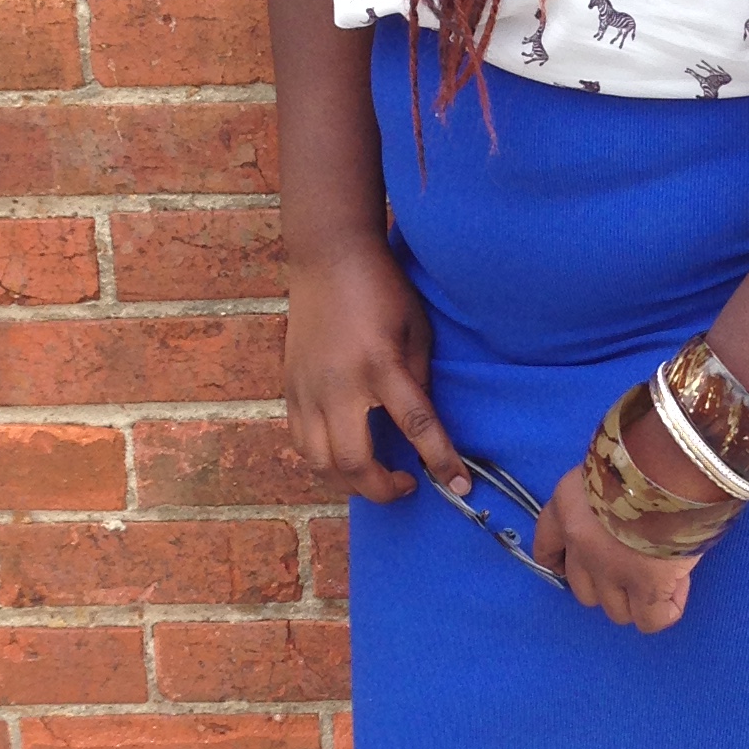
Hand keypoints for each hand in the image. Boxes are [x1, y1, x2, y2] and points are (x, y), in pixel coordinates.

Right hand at [283, 240, 466, 501]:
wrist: (328, 258)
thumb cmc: (382, 289)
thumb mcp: (417, 330)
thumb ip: (418, 381)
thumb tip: (420, 429)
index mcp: (380, 365)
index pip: (416, 426)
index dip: (440, 461)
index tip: (459, 487)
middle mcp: (339, 384)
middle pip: (354, 462)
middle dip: (383, 489)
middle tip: (408, 485)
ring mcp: (307, 389)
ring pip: (320, 462)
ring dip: (350, 483)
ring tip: (375, 478)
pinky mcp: (290, 388)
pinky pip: (301, 442)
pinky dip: (324, 461)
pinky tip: (344, 456)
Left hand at [531, 407, 709, 632]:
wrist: (669, 460)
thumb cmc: (645, 451)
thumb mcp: (610, 466)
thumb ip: (607, 492)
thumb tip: (627, 513)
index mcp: (566, 508)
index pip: (546, 548)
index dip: (559, 562)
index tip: (567, 566)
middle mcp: (581, 545)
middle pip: (584, 590)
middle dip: (608, 585)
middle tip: (635, 567)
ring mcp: (611, 569)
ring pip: (616, 610)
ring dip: (636, 600)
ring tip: (661, 580)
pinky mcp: (646, 585)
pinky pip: (651, 620)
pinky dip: (662, 611)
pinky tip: (674, 592)